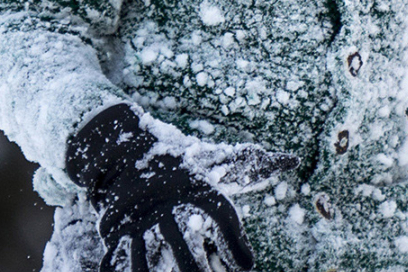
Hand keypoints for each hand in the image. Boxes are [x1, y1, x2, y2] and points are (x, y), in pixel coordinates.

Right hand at [65, 104, 294, 271]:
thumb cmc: (181, 162)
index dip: (235, 243)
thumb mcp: (215, 160)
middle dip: (195, 268)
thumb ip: (255, 164)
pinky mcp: (115, 228)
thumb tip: (293, 159)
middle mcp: (165, 201)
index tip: (247, 267)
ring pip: (147, 255)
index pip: (219, 215)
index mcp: (192, 185)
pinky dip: (123, 269)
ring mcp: (137, 216)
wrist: (123, 148)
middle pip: (182, 241)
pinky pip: (118, 257)